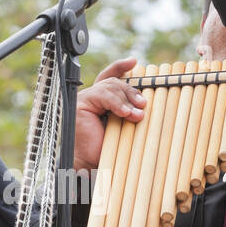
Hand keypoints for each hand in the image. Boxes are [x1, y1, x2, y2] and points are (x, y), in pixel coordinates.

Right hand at [73, 58, 144, 172]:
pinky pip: (102, 94)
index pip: (109, 77)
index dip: (120, 67)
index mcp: (100, 102)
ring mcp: (84, 100)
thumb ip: (129, 111)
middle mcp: (91, 98)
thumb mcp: (125, 126)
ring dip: (126, 98)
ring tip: (135, 114)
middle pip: (113, 82)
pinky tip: (125, 113)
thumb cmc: (111, 150)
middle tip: (143, 104)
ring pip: (109, 86)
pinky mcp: (80, 104)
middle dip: (131, 90)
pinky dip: (116, 103)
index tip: (134, 61)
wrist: (94, 165)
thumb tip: (145, 101)